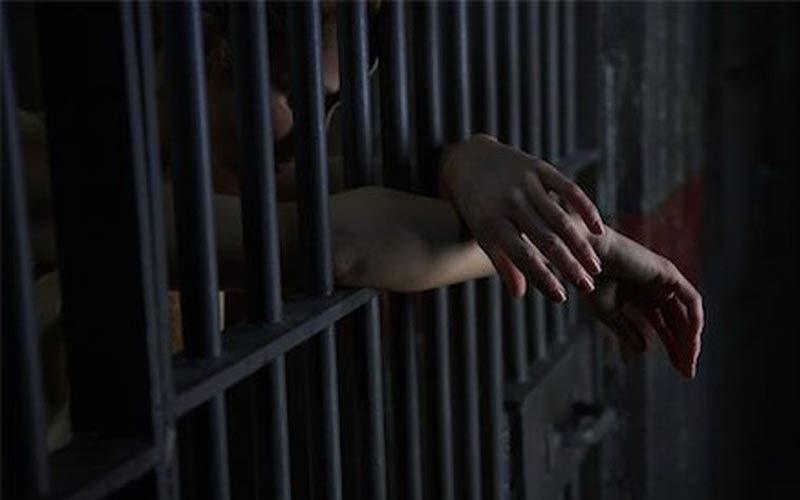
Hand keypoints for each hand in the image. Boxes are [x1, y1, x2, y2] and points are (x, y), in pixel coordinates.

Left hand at [440, 134, 603, 300]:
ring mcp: (525, 184)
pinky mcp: (538, 167)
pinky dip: (585, 208)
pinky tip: (598, 228)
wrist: (468, 160)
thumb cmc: (477, 207)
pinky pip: (568, 189)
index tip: (561, 298)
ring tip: (595, 267)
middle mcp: (509, 203)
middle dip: (569, 266)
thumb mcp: (481, 233)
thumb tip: (520, 295)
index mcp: (491, 223)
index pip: (522, 257)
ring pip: (560, 219)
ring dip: (580, 244)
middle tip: (587, 286)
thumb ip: (502, 262)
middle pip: (545, 241)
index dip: (543, 279)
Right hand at [584, 224, 703, 377]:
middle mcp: (656, 288)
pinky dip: (694, 321)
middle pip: (678, 323)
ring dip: (690, 339)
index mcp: (641, 295)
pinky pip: (691, 301)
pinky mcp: (669, 273)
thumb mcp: (607, 311)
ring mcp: (664, 280)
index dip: (672, 347)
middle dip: (683, 348)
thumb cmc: (589, 279)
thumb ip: (626, 330)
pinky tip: (690, 341)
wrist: (583, 255)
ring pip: (687, 315)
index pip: (664, 325)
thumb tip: (644, 350)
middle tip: (686, 372)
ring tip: (687, 363)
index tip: (679, 369)